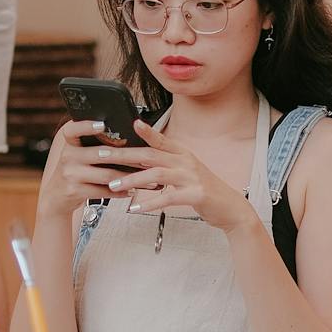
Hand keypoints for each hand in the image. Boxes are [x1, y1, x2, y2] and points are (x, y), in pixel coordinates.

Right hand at [37, 117, 150, 220]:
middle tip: (148, 158)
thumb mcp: (78, 155)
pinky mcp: (74, 191)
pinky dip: (119, 192)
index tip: (102, 125)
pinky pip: (102, 191)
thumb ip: (94, 144)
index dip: (86, 126)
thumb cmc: (76, 171)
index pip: (73, 129)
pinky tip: (131, 190)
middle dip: (129, 157)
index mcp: (70, 143)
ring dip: (130, 178)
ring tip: (147, 178)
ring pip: (106, 174)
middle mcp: (68, 156)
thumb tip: (129, 135)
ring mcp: (70, 174)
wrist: (55, 197)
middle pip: (101, 153)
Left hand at [113, 119, 256, 235]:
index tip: (128, 123)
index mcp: (183, 154)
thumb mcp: (185, 172)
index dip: (145, 131)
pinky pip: (168, 197)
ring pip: (156, 174)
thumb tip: (140, 160)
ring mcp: (191, 177)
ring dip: (131, 180)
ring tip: (113, 185)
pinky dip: (149, 202)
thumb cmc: (204, 191)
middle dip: (124, 155)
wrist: (230, 208)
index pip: (160, 139)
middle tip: (101, 156)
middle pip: (150, 154)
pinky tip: (135, 207)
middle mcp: (186, 161)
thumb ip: (166, 165)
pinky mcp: (195, 194)